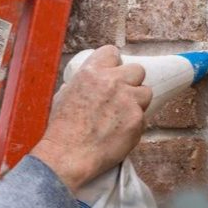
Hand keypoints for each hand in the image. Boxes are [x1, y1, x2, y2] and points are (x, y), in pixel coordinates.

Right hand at [31, 45, 151, 192]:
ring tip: (125, 114)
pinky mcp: (137, 120)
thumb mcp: (64, 95)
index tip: (113, 73)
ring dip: (138, 101)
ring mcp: (127, 100)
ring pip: (146, 92)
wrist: (68, 155)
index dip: (114, 63)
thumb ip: (81, 84)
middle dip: (132, 81)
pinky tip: (121, 132)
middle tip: (123, 95)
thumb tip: (88, 84)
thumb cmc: (62, 129)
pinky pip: (144, 117)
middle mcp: (112, 82)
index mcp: (91, 72)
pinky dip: (135, 124)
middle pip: (137, 70)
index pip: (113, 52)